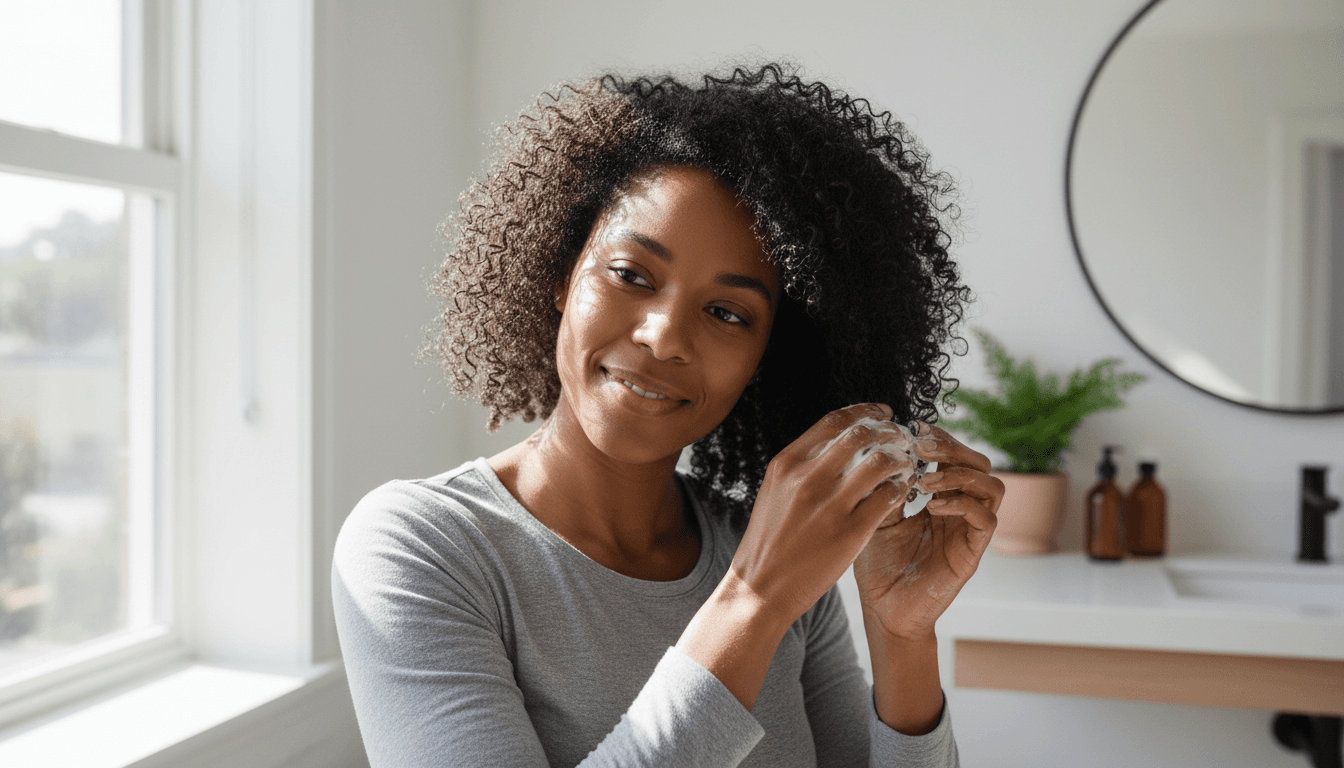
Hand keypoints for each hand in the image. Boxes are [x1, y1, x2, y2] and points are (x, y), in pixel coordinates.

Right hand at [731, 402, 928, 624]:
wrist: (761, 588)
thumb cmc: (770, 541)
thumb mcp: (775, 491)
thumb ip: (803, 466)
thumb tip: (838, 442)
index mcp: (787, 464)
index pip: (834, 421)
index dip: (865, 411)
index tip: (882, 413)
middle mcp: (808, 478)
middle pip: (862, 434)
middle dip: (890, 430)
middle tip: (903, 437)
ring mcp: (830, 505)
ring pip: (881, 462)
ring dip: (901, 458)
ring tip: (908, 464)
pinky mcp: (851, 532)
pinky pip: (889, 497)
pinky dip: (901, 489)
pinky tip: (904, 491)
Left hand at [852, 421, 1000, 641]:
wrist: (883, 611)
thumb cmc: (878, 566)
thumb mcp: (874, 516)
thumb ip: (886, 487)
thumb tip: (888, 448)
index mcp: (938, 498)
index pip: (952, 456)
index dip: (938, 437)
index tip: (913, 429)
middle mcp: (959, 510)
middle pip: (979, 462)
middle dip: (952, 447)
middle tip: (921, 446)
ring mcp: (968, 530)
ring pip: (992, 485)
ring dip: (959, 474)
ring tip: (924, 480)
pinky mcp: (973, 552)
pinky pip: (987, 518)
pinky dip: (963, 503)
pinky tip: (931, 506)